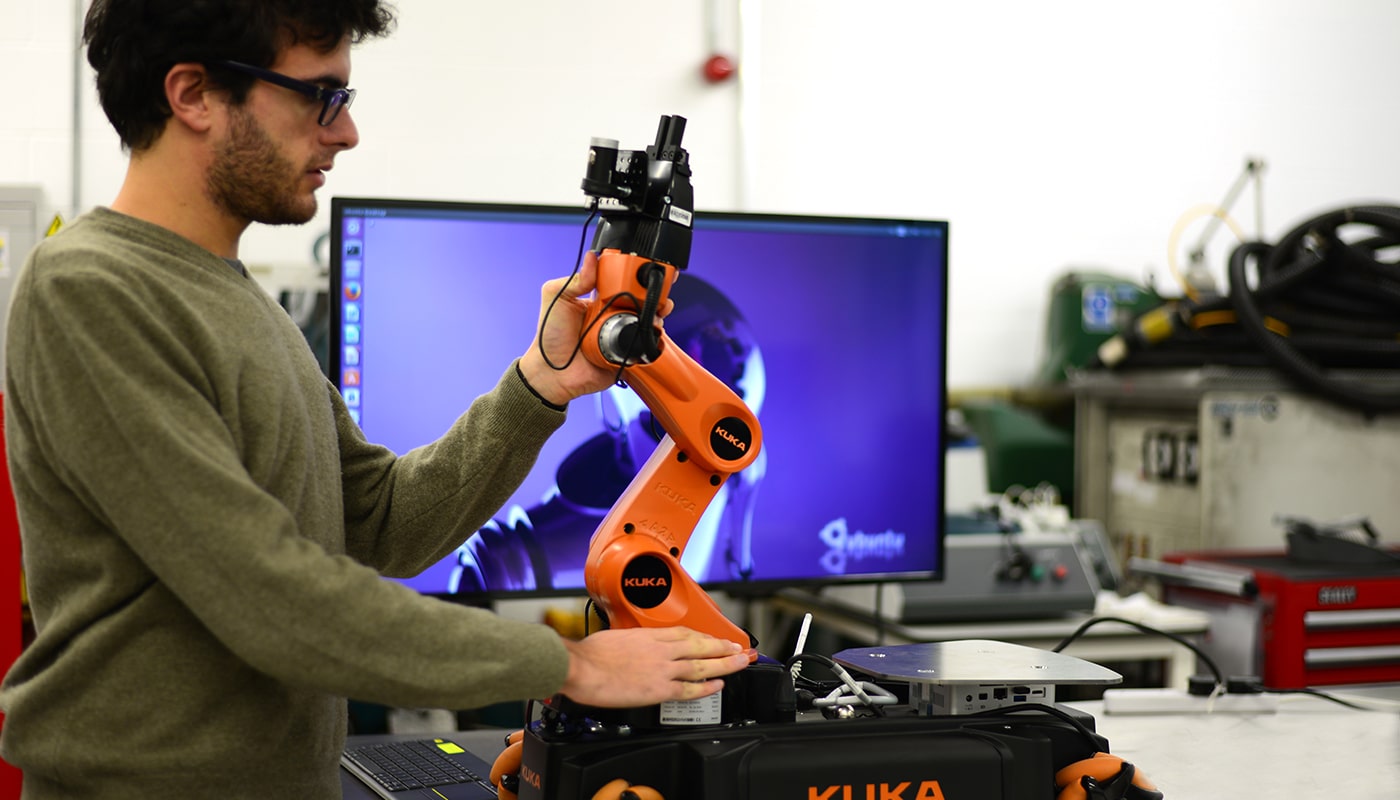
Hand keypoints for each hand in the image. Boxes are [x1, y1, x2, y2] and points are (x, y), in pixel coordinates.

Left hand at [518, 251, 672, 405]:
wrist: (552, 373)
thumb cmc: (550, 337)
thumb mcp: (557, 299)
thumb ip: (575, 279)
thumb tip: (592, 258)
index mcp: (600, 300)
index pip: (623, 284)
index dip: (637, 279)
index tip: (646, 273)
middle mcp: (613, 316)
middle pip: (641, 302)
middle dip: (655, 296)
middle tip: (659, 295)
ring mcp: (621, 336)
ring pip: (647, 324)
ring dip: (656, 317)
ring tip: (658, 314)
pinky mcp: (626, 356)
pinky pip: (645, 347)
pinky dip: (654, 341)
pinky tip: (654, 334)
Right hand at [557, 627, 753, 706]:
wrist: (580, 667)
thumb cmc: (590, 653)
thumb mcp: (615, 635)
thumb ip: (632, 642)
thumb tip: (634, 647)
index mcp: (650, 634)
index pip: (686, 633)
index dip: (706, 637)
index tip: (717, 639)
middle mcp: (661, 649)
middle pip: (701, 646)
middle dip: (724, 648)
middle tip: (741, 650)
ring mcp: (662, 669)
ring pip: (702, 666)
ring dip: (725, 664)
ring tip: (740, 664)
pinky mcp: (658, 689)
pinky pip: (689, 688)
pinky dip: (706, 687)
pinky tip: (719, 686)